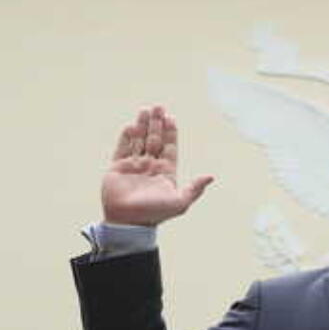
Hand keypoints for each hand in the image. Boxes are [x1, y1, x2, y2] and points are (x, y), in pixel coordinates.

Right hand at [101, 106, 213, 225]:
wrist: (129, 222)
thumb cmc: (156, 213)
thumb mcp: (180, 202)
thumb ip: (195, 188)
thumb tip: (211, 176)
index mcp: (165, 172)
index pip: (169, 147)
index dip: (171, 132)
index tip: (171, 117)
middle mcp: (150, 166)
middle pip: (154, 139)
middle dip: (157, 123)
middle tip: (159, 107)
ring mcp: (134, 166)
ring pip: (139, 140)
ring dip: (143, 125)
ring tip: (146, 109)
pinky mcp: (117, 168)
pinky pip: (122, 148)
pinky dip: (126, 137)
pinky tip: (131, 126)